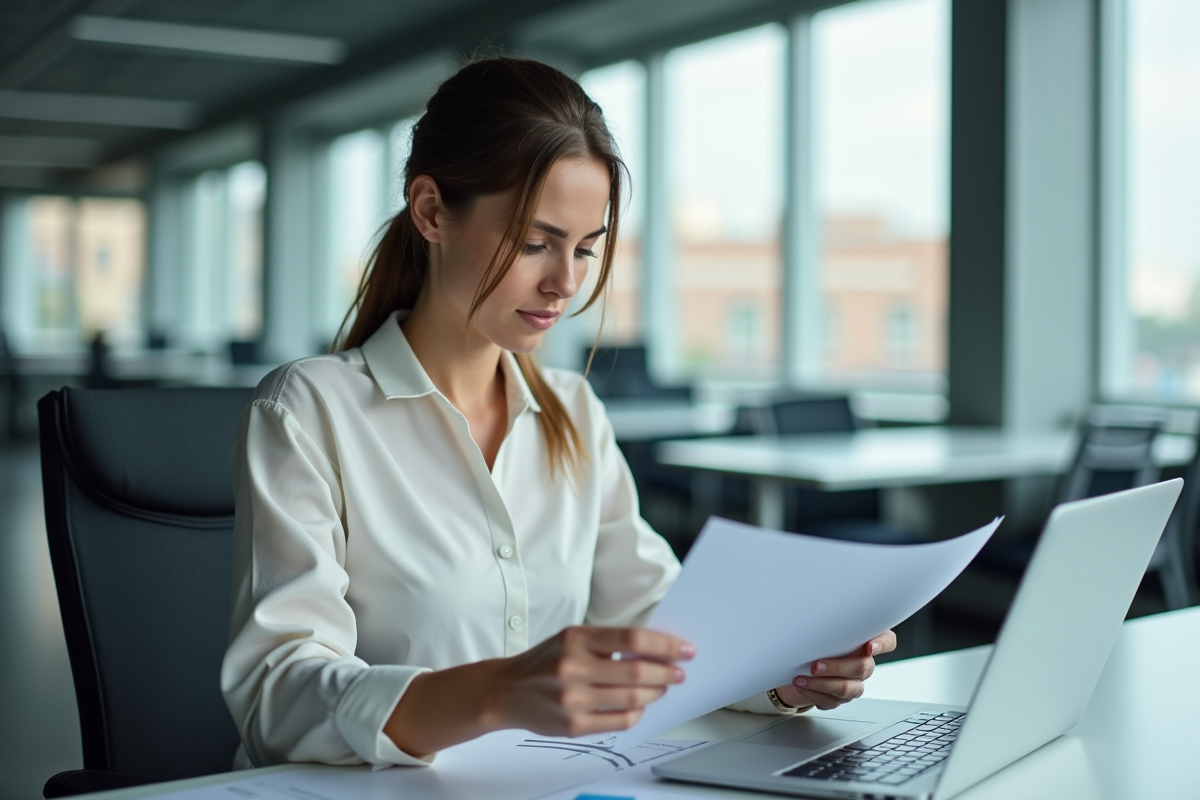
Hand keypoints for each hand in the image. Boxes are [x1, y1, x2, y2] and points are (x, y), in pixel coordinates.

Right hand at [485, 625, 693, 737]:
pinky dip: (637, 713)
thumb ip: (608, 642)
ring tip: (662, 687)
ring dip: (655, 692)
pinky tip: (640, 705)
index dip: (664, 644)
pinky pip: (620, 721)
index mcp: (576, 639)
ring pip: (633, 698)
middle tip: (678, 672)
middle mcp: (573, 668)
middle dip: (666, 672)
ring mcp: (573, 699)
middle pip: (637, 671)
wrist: (505, 690)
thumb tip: (655, 648)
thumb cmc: (544, 662)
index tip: (684, 650)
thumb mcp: (571, 638)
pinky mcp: (573, 725)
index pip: (632, 638)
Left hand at [774, 630, 896, 710]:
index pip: (887, 641)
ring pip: (848, 689)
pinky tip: (802, 687)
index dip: (883, 644)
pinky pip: (832, 701)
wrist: (795, 666)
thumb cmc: (811, 643)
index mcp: (862, 642)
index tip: (869, 647)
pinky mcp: (839, 698)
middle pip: (863, 668)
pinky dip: (814, 695)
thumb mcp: (819, 628)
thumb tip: (812, 610)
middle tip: (816, 666)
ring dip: (822, 684)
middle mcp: (863, 663)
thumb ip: (826, 623)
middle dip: (837, 667)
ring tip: (802, 679)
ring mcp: (853, 682)